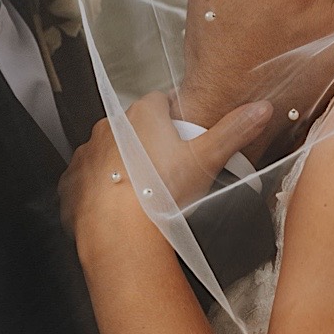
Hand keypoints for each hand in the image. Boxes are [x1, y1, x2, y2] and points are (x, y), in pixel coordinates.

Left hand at [60, 91, 272, 241]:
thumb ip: (234, 130)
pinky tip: (117, 203)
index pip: (160, 101)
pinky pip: (88, 178)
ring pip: (111, 152)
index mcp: (141, 115)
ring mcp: (87, 153)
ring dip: (124, 163)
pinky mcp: (72, 180)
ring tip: (144, 188)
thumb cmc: (159, 192)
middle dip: (150, 141)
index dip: (176, 114)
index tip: (186, 131)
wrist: (118, 231)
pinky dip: (101, 187)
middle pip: (135, 128)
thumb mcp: (207, 158)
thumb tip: (261, 109)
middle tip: (170, 167)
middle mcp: (109, 128)